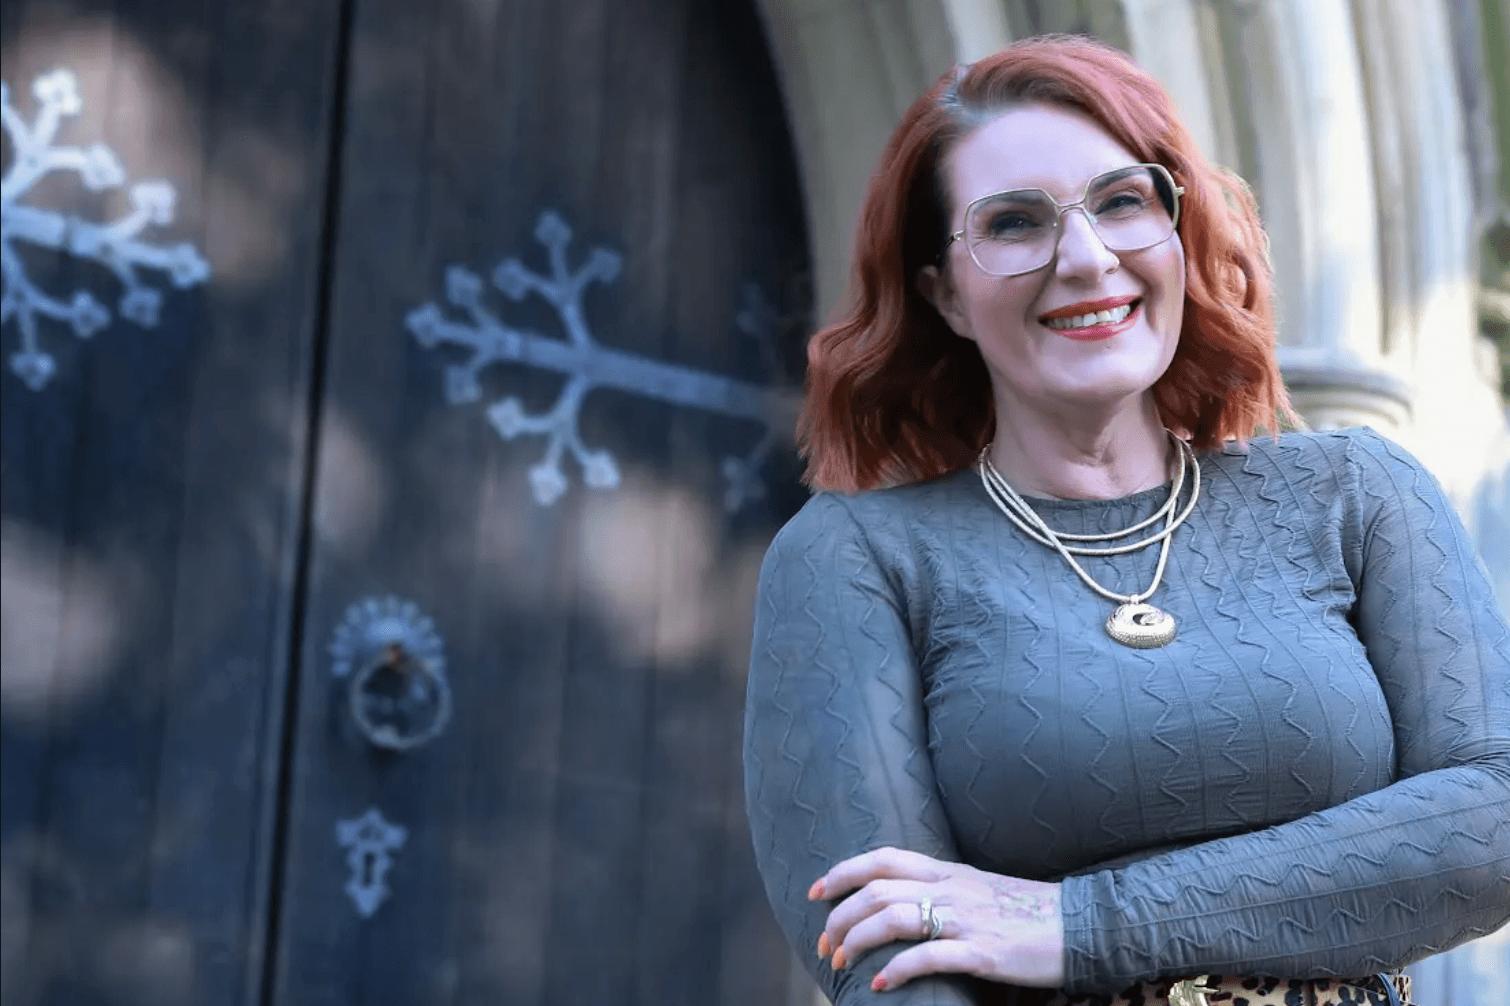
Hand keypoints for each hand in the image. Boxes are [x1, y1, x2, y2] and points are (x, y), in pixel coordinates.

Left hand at [809, 847, 1063, 992]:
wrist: (1080, 925)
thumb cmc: (1026, 912)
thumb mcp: (977, 887)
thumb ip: (940, 888)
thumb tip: (898, 900)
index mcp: (947, 871)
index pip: (882, 858)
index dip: (842, 872)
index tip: (816, 892)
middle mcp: (951, 890)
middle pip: (876, 891)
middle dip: (839, 918)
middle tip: (824, 945)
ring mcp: (966, 920)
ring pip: (892, 919)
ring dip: (856, 941)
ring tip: (840, 963)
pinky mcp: (982, 952)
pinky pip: (929, 957)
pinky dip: (897, 970)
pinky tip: (879, 985)